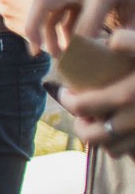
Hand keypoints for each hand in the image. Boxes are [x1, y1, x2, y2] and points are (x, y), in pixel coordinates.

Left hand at [61, 28, 134, 156]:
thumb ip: (132, 42)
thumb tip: (111, 40)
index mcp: (126, 95)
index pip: (81, 105)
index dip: (68, 100)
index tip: (66, 91)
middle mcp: (133, 121)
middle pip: (91, 134)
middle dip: (80, 125)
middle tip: (79, 114)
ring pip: (111, 148)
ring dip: (100, 139)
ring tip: (98, 124)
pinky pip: (131, 153)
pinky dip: (121, 147)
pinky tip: (121, 133)